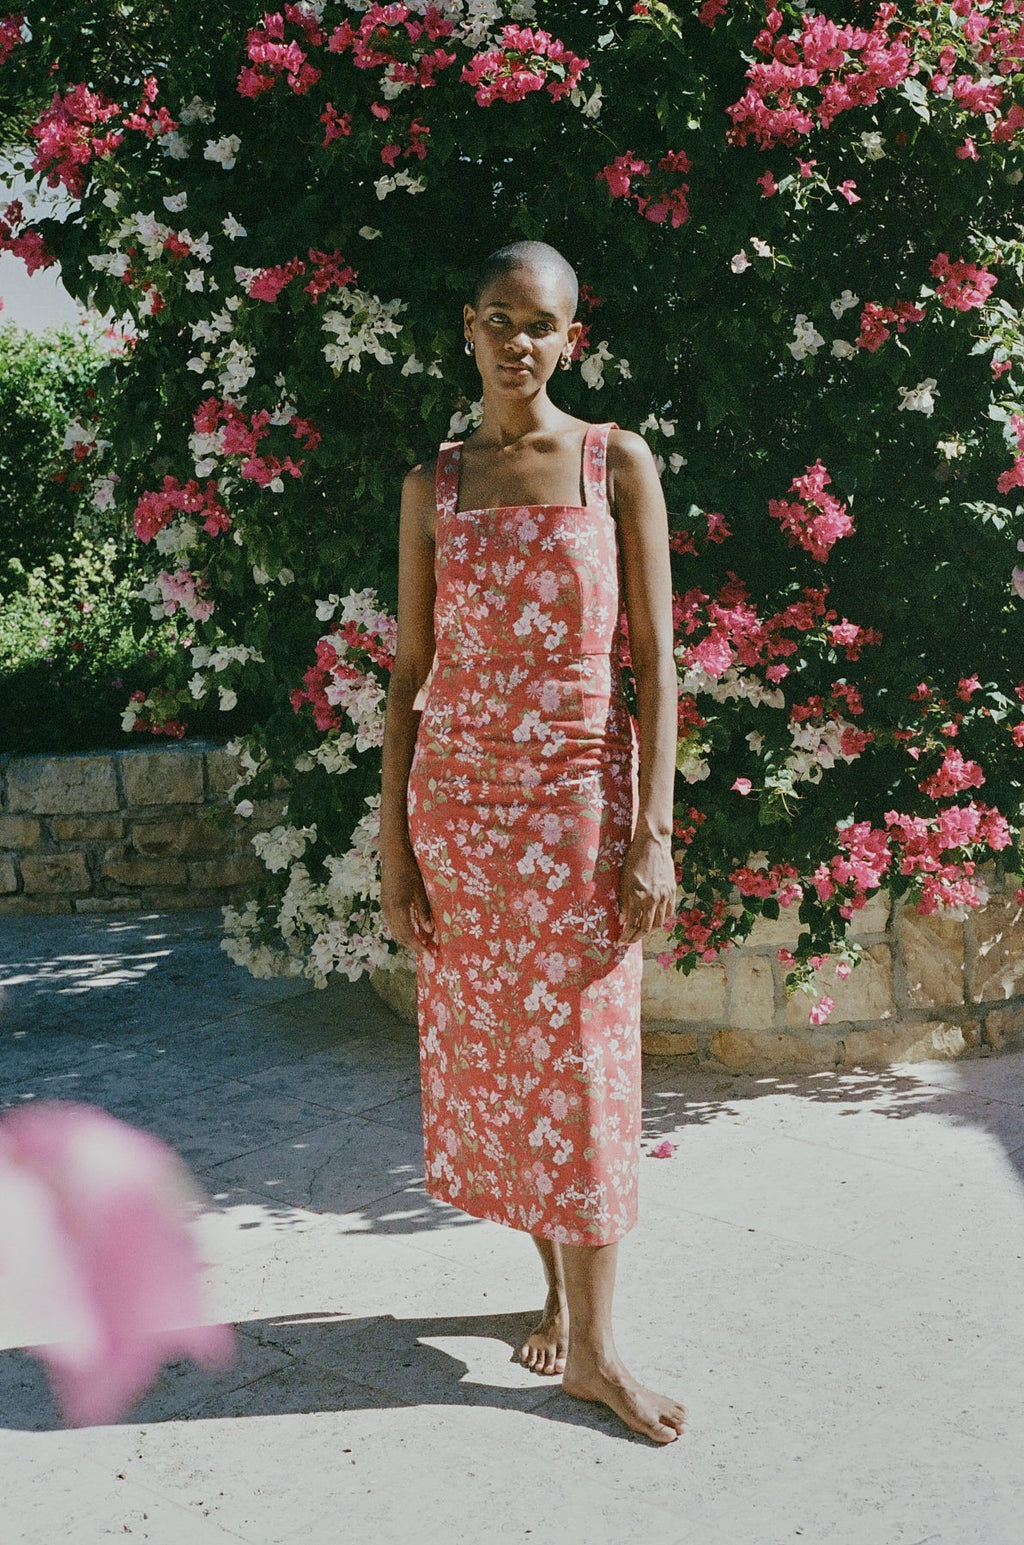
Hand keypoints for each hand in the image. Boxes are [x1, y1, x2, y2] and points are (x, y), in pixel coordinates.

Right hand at [381, 841, 434, 953]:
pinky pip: (392, 923)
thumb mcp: (420, 890)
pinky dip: (402, 931)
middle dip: (413, 947)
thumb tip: (429, 931)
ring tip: (422, 945)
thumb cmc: (410, 869)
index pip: (407, 934)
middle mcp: (388, 910)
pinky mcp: (384, 903)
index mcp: (398, 908)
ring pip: (395, 931)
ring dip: (407, 940)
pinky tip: (412, 932)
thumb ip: (424, 911)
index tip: (429, 954)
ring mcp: (384, 906)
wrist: (394, 854)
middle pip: (399, 935)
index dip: (418, 946)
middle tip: (428, 953)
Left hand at [617, 831, 676, 945]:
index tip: (620, 941)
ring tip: (640, 933)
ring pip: (659, 923)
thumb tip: (622, 920)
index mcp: (638, 896)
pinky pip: (668, 912)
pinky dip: (661, 920)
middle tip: (629, 941)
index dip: (626, 936)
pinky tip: (655, 922)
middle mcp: (653, 899)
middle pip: (646, 928)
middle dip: (636, 937)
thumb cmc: (633, 859)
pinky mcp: (671, 891)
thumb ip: (623, 902)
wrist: (653, 843)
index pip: (632, 924)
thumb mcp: (623, 880)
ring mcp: (664, 895)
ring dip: (649, 931)